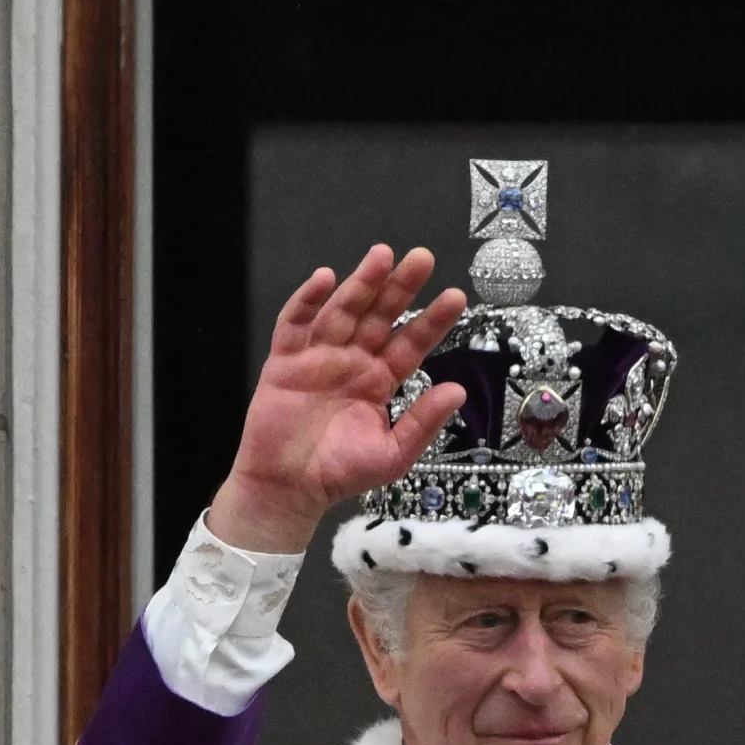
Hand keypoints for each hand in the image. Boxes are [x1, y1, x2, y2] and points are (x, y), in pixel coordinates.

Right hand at [207, 244, 467, 554]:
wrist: (290, 488)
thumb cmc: (340, 472)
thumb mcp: (393, 453)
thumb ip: (423, 422)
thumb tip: (458, 391)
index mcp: (380, 381)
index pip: (412, 342)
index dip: (432, 320)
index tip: (455, 296)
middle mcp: (353, 362)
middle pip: (380, 316)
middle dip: (400, 287)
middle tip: (422, 258)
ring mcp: (319, 357)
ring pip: (342, 311)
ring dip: (360, 283)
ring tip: (381, 256)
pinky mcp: (286, 361)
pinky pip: (295, 324)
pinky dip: (307, 301)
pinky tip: (325, 279)